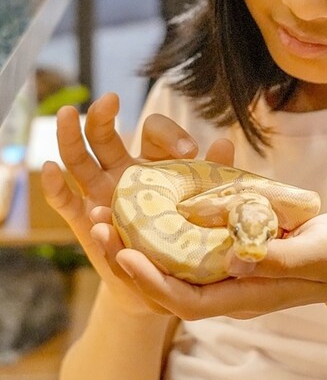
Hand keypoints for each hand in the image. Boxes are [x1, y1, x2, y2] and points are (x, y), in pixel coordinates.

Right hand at [41, 92, 233, 314]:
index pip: (153, 131)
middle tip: (110, 99)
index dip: (170, 134)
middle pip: (104, 135)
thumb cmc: (184, 234)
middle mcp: (120, 172)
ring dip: (69, 136)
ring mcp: (99, 195)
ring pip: (78, 159)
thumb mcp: (200, 204)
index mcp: (151, 161)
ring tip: (66, 113)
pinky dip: (53, 186)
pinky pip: (65, 202)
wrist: (162, 279)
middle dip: (103, 116)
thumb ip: (211, 175)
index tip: (190, 151)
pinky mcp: (85, 222)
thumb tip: (226, 143)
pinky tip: (47, 168)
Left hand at [93, 210, 326, 320]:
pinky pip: (190, 242)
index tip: (123, 254)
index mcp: (243, 295)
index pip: (184, 300)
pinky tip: (151, 199)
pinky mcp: (231, 248)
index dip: (150, 280)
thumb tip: (234, 258)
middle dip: (130, 259)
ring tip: (110, 211)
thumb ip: (275, 258)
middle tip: (99, 224)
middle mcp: (227, 286)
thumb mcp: (314, 255)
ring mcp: (227, 269)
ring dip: (140, 240)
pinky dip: (167, 225)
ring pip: (172, 261)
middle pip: (166, 283)